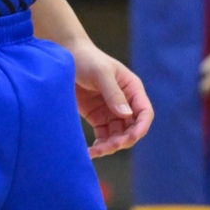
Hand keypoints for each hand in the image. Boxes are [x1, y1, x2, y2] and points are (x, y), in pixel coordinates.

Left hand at [67, 40, 151, 156]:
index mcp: (132, 89)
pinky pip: (103, 137)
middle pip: (131, 129)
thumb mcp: (101, 73)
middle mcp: (126, 103)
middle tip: (108, 147)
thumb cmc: (87, 59)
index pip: (144, 112)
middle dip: (122, 140)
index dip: (141, 127)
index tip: (131, 138)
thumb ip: (113, 93)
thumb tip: (126, 115)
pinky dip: (99, 146)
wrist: (65, 57)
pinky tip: (90, 152)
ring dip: (110, 147)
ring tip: (95, 152)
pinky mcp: (98, 118)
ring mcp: (112, 112)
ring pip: (118, 136)